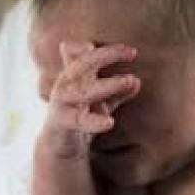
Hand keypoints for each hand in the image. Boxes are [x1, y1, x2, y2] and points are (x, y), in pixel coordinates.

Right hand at [39, 41, 140, 159]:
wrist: (57, 145)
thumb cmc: (80, 115)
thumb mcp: (101, 101)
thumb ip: (118, 91)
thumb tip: (137, 81)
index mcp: (75, 76)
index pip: (87, 55)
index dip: (107, 50)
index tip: (130, 50)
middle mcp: (66, 84)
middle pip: (84, 63)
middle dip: (107, 55)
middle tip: (132, 52)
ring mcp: (62, 102)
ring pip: (84, 90)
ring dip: (108, 84)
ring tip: (130, 80)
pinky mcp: (61, 122)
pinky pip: (78, 120)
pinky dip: (94, 121)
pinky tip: (109, 122)